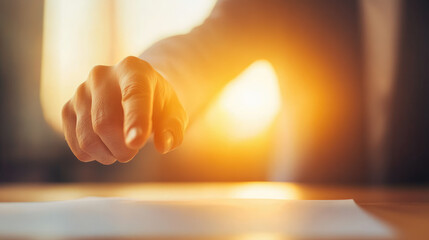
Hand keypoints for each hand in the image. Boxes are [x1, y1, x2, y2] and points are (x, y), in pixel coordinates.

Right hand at [62, 56, 187, 163]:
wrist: (134, 94)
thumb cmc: (158, 106)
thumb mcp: (174, 114)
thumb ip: (174, 130)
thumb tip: (164, 145)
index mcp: (133, 70)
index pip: (133, 96)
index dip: (135, 120)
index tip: (137, 142)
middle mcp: (102, 75)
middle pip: (105, 123)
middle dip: (122, 149)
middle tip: (133, 152)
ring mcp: (81, 91)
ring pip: (88, 138)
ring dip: (109, 155)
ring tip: (121, 148)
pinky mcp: (67, 108)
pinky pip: (77, 145)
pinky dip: (94, 155)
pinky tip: (106, 145)